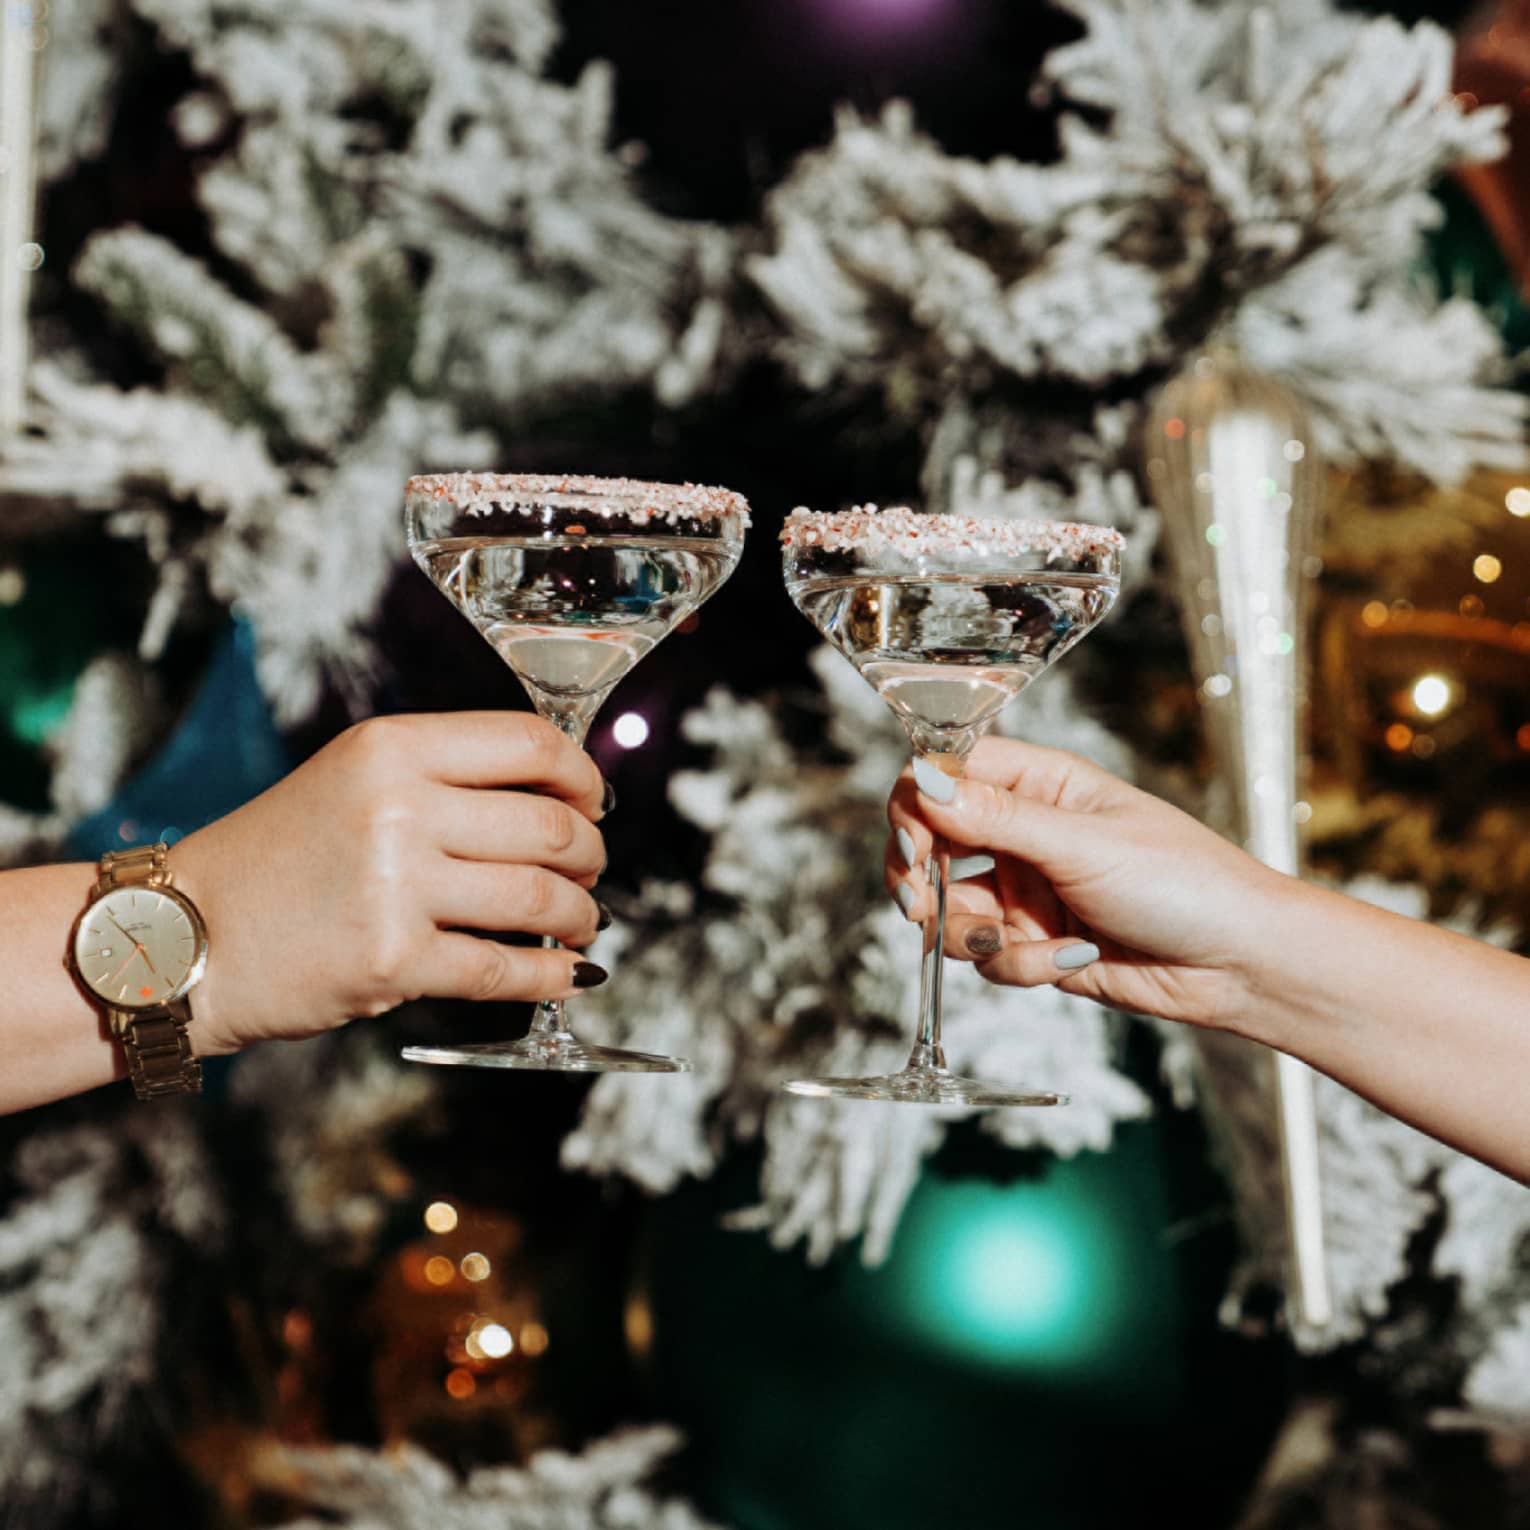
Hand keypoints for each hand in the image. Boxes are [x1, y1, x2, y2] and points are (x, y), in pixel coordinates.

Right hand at [171, 712, 610, 1054]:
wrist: (181, 935)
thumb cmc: (277, 860)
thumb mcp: (352, 780)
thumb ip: (444, 778)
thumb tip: (558, 801)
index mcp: (392, 748)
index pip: (529, 743)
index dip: (584, 776)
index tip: (596, 803)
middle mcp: (398, 806)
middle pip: (551, 825)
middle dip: (591, 855)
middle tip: (590, 871)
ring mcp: (396, 885)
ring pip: (542, 898)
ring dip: (581, 915)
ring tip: (581, 922)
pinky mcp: (392, 961)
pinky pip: (506, 969)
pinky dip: (552, 976)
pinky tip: (566, 974)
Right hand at [884, 738, 1288, 1028]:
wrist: (1240, 964)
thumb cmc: (1185, 883)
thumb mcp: (1084, 844)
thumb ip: (996, 818)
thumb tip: (923, 781)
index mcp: (1041, 785)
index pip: (950, 774)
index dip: (918, 805)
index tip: (912, 846)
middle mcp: (1025, 834)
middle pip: (932, 843)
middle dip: (919, 879)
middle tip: (917, 906)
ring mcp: (1027, 891)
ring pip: (950, 909)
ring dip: (969, 933)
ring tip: (1012, 943)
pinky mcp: (1035, 944)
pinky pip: (988, 957)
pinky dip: (1018, 965)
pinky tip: (1071, 959)